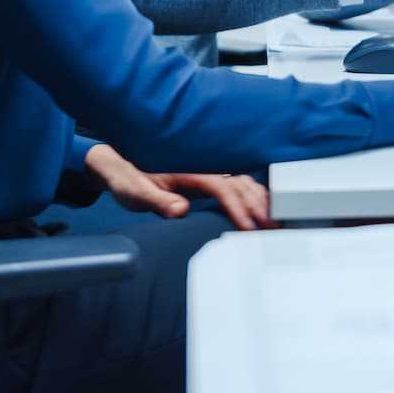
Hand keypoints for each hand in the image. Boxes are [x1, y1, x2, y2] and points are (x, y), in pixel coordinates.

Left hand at [83, 144, 273, 230]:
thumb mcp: (136, 192)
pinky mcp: (206, 179)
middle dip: (258, 205)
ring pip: (242, 182)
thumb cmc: (128, 178)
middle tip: (273, 227)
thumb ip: (158, 201)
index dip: (238, 207)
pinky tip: (262, 207)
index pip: (223, 187)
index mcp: (189, 171)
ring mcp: (206, 172)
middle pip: (240, 184)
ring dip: (260, 200)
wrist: (119, 165)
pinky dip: (253, 195)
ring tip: (274, 220)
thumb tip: (181, 209)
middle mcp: (202, 169)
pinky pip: (237, 184)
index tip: (248, 226)